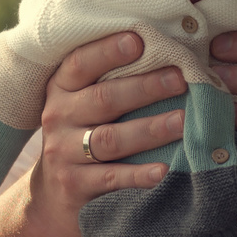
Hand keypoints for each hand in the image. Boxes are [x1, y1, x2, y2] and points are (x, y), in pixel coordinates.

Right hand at [27, 29, 185, 219]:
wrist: (55, 195)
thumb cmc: (85, 135)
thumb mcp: (85, 104)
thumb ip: (115, 81)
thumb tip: (175, 59)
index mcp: (62, 88)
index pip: (80, 63)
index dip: (107, 51)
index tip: (138, 40)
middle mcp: (58, 116)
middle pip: (103, 99)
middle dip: (144, 88)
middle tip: (179, 79)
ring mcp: (64, 152)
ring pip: (110, 139)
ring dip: (149, 129)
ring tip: (182, 122)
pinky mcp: (75, 184)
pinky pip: (111, 177)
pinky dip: (138, 174)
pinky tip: (163, 170)